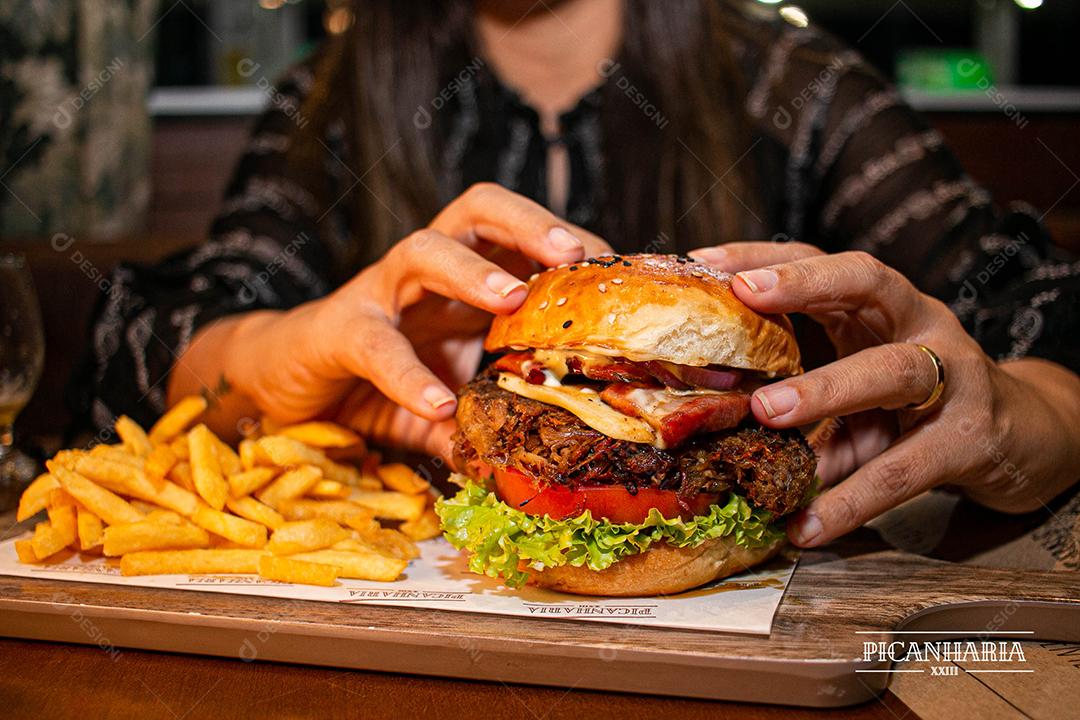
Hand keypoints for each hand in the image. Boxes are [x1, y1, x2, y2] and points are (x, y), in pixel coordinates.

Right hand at [225, 183, 610, 458]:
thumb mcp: (449, 402)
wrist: (286, 387)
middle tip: (577, 253)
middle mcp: (427, 275)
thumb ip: (489, 417)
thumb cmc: (375, 383)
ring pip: (423, 249)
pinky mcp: (337, 329)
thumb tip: (552, 451)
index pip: (522, 240)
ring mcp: (380, 294)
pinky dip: (408, 373)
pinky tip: (440, 403)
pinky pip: (375, 342)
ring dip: (472, 269)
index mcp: (463, 282)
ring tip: (513, 298)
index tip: (620, 274)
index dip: (571, 246)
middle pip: (478, 212)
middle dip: (530, 224)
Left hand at [691, 242, 1079, 546]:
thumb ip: (801, 405)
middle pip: (868, 282)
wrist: (1023, 438)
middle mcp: (921, 324)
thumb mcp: (860, 392)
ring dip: (827, 388)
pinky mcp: (970, 439)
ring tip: (767, 414)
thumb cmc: (920, 408)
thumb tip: (716, 432)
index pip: (824, 262)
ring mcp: (954, 377)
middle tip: (745, 294)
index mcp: (883, 307)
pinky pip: (905, 469)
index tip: (705, 259)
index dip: (766, 255)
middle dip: (804, 284)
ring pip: (892, 370)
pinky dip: (852, 499)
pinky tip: (808, 524)